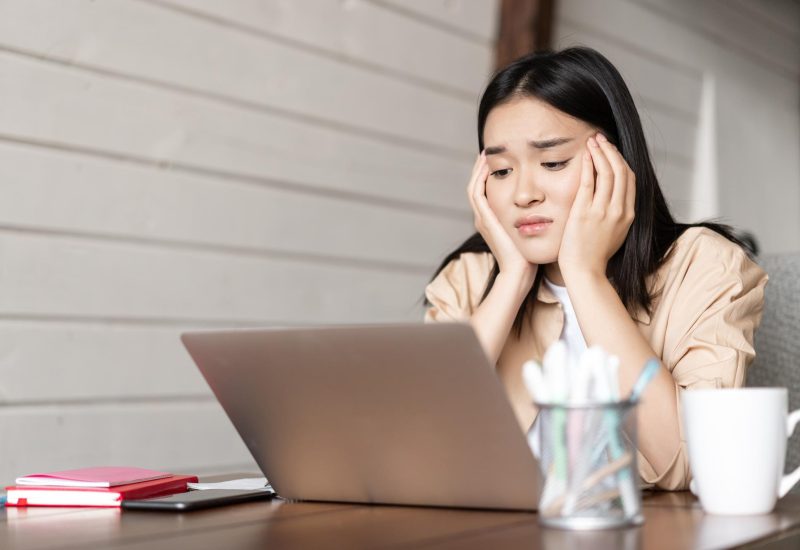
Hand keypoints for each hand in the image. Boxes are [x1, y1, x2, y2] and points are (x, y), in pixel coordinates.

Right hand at [467, 151, 536, 283]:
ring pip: (473, 187)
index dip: (488, 175)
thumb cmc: (527, 255)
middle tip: (487, 152)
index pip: (485, 191)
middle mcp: (483, 218)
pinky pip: (477, 193)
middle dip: (480, 169)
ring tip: (485, 154)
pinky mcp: (485, 219)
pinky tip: (487, 166)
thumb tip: (542, 207)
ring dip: (478, 170)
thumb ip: (529, 218)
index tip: (498, 160)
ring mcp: (482, 219)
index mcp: (491, 220)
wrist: (519, 271)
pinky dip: (479, 178)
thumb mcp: (527, 231)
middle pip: (476, 186)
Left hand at [558, 134, 635, 279]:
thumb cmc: (595, 255)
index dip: (621, 160)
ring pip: (607, 172)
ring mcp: (603, 210)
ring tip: (592, 141)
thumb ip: (618, 215)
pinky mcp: (585, 212)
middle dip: (611, 151)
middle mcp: (619, 210)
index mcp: (629, 214)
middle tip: (601, 138)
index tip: (611, 150)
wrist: (585, 271)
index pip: (630, 179)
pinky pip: (589, 182)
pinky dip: (589, 165)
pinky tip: (585, 155)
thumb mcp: (615, 233)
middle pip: (621, 171)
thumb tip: (615, 200)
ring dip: (600, 152)